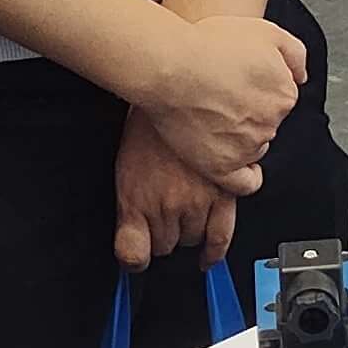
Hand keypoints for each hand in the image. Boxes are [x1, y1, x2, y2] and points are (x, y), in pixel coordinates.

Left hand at [114, 112, 240, 268]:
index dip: (136, 254)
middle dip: (163, 235)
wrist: (175, 91)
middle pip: (165, 246)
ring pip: (192, 240)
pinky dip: (214, 250)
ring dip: (188, 234)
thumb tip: (132, 241)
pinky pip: (221, 236)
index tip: (138, 255)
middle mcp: (166, 205)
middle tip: (164, 221)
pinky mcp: (224, 193)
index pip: (134, 254)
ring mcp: (197, 201)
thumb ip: (129, 205)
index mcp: (137, 200)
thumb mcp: (124, 166)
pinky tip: (209, 255)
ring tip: (185, 217)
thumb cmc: (147, 125)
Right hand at [141, 13, 304, 189]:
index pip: (280, 100)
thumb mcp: (265, 31)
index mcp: (284, 93)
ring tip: (212, 119)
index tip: (239, 84)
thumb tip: (302, 76)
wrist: (170, 65)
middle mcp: (272, 123)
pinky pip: (244, 183)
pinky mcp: (222, 166)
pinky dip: (244, 176)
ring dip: (240, 138)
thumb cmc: (209, 45)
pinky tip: (233, 163)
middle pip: (267, 123)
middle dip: (250, 113)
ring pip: (254, 148)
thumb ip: (294, 54)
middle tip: (222, 99)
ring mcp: (248, 147)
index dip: (259, 90)